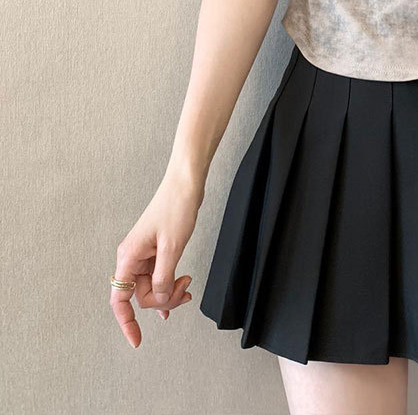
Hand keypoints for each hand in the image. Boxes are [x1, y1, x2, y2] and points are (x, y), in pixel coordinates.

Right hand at [110, 173, 203, 347]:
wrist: (185, 184)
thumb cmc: (176, 209)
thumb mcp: (172, 247)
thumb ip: (163, 278)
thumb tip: (158, 301)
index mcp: (128, 257)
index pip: (120, 300)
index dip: (127, 323)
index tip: (137, 341)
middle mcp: (132, 257)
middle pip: (141, 295)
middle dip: (163, 299)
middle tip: (186, 290)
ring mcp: (144, 253)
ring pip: (152, 286)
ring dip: (170, 291)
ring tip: (188, 284)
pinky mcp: (156, 249)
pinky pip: (159, 276)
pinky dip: (169, 285)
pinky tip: (179, 292)